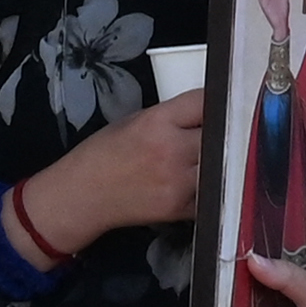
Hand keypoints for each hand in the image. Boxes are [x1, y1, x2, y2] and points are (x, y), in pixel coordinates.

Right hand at [15, 87, 207, 258]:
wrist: (83, 195)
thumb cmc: (104, 154)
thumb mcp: (134, 120)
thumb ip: (172, 115)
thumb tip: (205, 111)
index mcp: (157, 122)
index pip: (205, 101)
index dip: (216, 99)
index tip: (221, 102)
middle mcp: (171, 150)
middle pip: (220, 133)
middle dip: (221, 130)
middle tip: (219, 131)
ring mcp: (179, 181)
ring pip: (222, 163)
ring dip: (220, 159)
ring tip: (210, 156)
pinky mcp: (181, 207)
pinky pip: (211, 193)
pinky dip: (211, 186)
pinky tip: (198, 180)